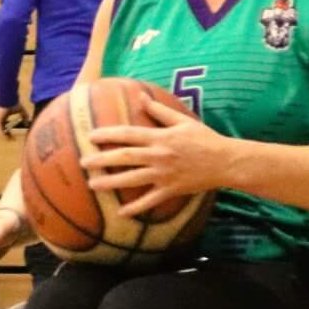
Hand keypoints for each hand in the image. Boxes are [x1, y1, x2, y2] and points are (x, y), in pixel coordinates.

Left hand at [0, 103, 29, 136]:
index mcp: (3, 117)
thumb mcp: (21, 111)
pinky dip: (5, 135)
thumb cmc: (14, 103)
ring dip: (6, 137)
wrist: (9, 100)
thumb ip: (25, 116)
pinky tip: (9, 138)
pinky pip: (1, 130)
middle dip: (7, 136)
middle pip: (2, 130)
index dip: (9, 132)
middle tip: (12, 139)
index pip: (5, 127)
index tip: (14, 136)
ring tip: (11, 140)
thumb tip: (27, 123)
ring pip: (1, 131)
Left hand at [82, 95, 228, 216]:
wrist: (225, 161)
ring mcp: (164, 175)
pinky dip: (136, 208)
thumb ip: (159, 110)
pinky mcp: (171, 189)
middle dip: (102, 159)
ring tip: (93, 185)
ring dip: (111, 183)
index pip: (129, 134)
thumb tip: (140, 96)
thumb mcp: (183, 121)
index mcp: (160, 138)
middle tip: (83, 162)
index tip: (91, 136)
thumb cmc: (204, 139)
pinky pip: (150, 201)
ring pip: (132, 179)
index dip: (108, 134)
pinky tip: (121, 212)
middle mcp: (159, 156)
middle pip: (125, 157)